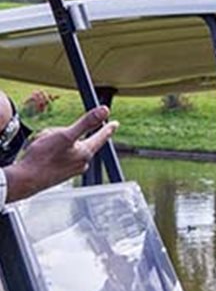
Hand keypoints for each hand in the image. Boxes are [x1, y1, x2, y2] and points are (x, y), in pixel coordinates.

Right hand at [4, 106, 118, 201]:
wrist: (27, 179)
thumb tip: (104, 110)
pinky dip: (54, 151)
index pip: (101, 137)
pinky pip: (62, 156)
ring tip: (44, 144)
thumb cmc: (44, 158)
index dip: (108, 128)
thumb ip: (86, 122)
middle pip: (83, 141)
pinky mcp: (62, 174)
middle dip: (71, 134)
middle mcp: (81, 163)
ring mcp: (72, 170)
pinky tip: (43, 153)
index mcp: (85, 153)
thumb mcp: (66, 134)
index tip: (114, 124)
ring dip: (60, 142)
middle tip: (54, 134)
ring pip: (70, 148)